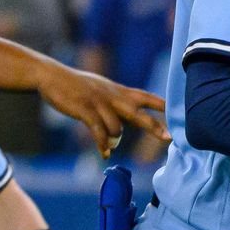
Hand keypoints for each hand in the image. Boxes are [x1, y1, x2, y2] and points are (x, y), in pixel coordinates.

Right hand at [41, 65, 166, 157]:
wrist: (51, 76)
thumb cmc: (75, 84)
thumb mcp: (99, 87)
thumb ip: (113, 102)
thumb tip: (120, 126)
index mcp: (117, 90)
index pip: (145, 96)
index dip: (161, 105)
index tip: (178, 113)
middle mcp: (112, 96)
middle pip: (138, 113)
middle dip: (154, 126)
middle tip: (169, 138)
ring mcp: (99, 103)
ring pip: (116, 128)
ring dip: (114, 141)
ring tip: (108, 146)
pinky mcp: (85, 110)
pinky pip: (98, 132)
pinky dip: (102, 145)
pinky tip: (104, 153)